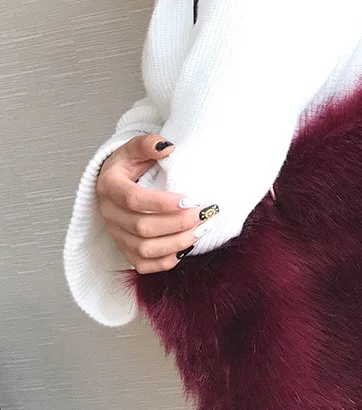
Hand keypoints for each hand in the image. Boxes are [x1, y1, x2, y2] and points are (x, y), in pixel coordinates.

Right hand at [96, 134, 212, 273]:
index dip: (163, 203)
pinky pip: (143, 265)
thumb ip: (148, 144)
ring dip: (177, 243)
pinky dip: (166, 261)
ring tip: (202, 230)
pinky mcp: (125, 249)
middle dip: (178, 223)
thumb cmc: (130, 165)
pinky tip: (187, 248)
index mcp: (109, 186)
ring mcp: (116, 234)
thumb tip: (167, 147)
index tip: (191, 199)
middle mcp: (109, 213)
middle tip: (205, 214)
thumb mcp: (135, 148)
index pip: (134, 199)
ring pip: (144, 249)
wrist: (118, 182)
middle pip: (142, 227)